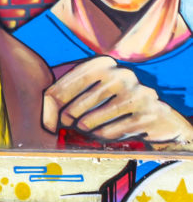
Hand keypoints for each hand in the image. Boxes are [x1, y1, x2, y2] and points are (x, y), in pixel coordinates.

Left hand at [43, 56, 192, 149]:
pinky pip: (109, 133)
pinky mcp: (148, 114)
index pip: (60, 89)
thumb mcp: (88, 93)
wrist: (156, 116)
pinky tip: (106, 132)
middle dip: (69, 122)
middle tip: (73, 125)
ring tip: (89, 127)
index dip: (49, 110)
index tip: (48, 124)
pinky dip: (102, 137)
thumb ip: (61, 99)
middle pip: (73, 109)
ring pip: (89, 122)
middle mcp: (120, 74)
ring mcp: (137, 93)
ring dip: (85, 130)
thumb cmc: (111, 103)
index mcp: (101, 64)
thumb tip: (45, 124)